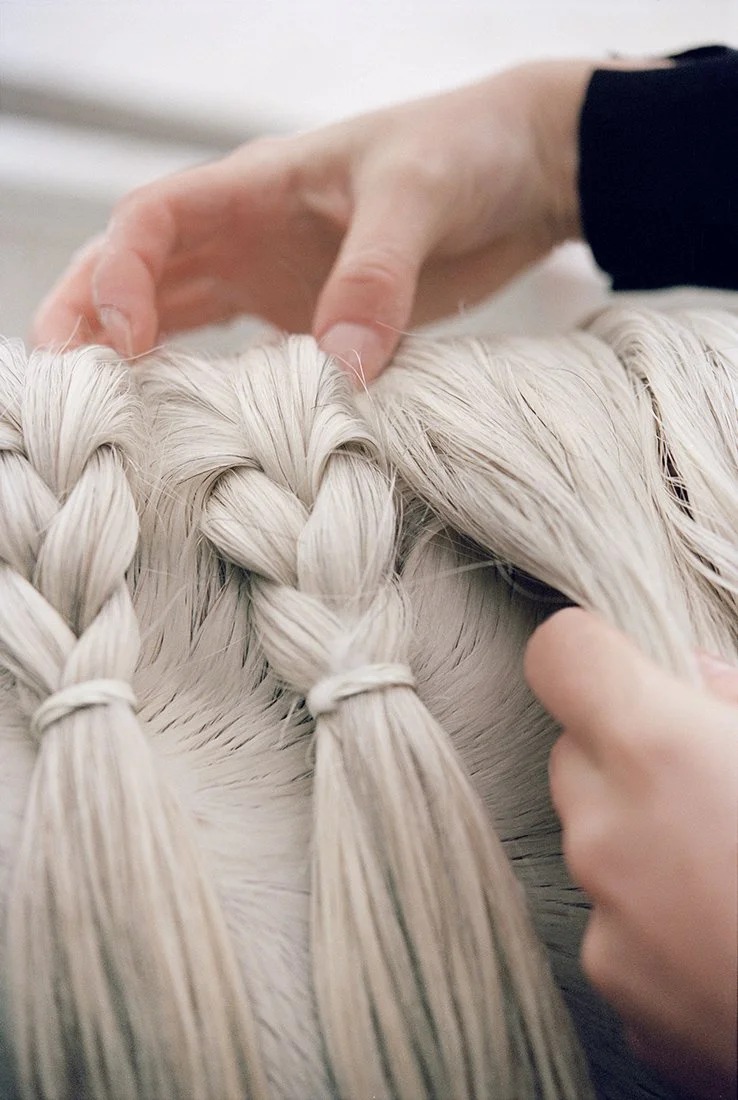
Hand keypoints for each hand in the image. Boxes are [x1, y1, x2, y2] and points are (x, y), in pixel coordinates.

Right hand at [32, 59, 592, 379]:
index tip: (123, 343)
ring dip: (135, 356)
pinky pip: (239, 350)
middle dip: (90, 317)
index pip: (150, 221)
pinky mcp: (310, 315)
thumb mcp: (419, 199)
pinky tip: (194, 423)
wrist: (524, 172)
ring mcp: (275, 276)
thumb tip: (339, 372)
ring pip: (177, 312)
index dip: (118, 276)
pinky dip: (209, 381)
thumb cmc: (468, 152)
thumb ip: (374, 276)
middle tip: (60, 384)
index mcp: (255, 185)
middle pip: (139, 270)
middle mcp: (249, 233)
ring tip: (105, 414)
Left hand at [525, 609, 737, 1096]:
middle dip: (626, 761)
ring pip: (595, 846)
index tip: (622, 669)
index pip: (561, 656)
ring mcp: (607, 924)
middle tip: (707, 788)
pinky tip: (725, 942)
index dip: (591, 654)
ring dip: (644, 846)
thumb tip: (695, 680)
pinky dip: (657, 927)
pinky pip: (617, 928)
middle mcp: (608, 835)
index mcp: (658, 753)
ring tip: (731, 877)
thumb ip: (736, 700)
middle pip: (575, 759)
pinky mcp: (620, 993)